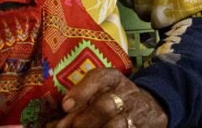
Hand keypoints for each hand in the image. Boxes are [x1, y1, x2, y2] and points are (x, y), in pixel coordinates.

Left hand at [48, 68, 167, 127]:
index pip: (98, 78)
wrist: (150, 106)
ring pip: (116, 125)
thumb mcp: (99, 92)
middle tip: (73, 127)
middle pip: (105, 105)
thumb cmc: (114, 97)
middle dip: (85, 119)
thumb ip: (78, 105)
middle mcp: (126, 92)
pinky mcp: (143, 127)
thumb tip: (51, 124)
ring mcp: (137, 111)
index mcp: (113, 77)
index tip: (65, 106)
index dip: (81, 92)